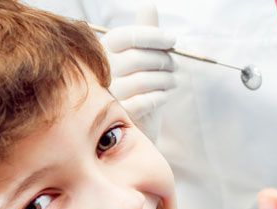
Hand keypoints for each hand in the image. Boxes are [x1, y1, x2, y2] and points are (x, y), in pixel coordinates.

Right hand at [100, 2, 175, 139]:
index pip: (127, 36)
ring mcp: (108, 96)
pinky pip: (146, 100)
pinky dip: (161, 96)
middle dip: (164, 60)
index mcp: (102, 53)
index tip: (172, 41)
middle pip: (139, 58)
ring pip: (145, 79)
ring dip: (166, 79)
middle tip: (175, 66)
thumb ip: (144, 32)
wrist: (135, 128)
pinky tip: (164, 96)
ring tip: (172, 81)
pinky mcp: (119, 116)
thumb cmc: (139, 89)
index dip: (153, 36)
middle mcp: (100, 74)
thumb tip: (149, 4)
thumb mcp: (142, 59)